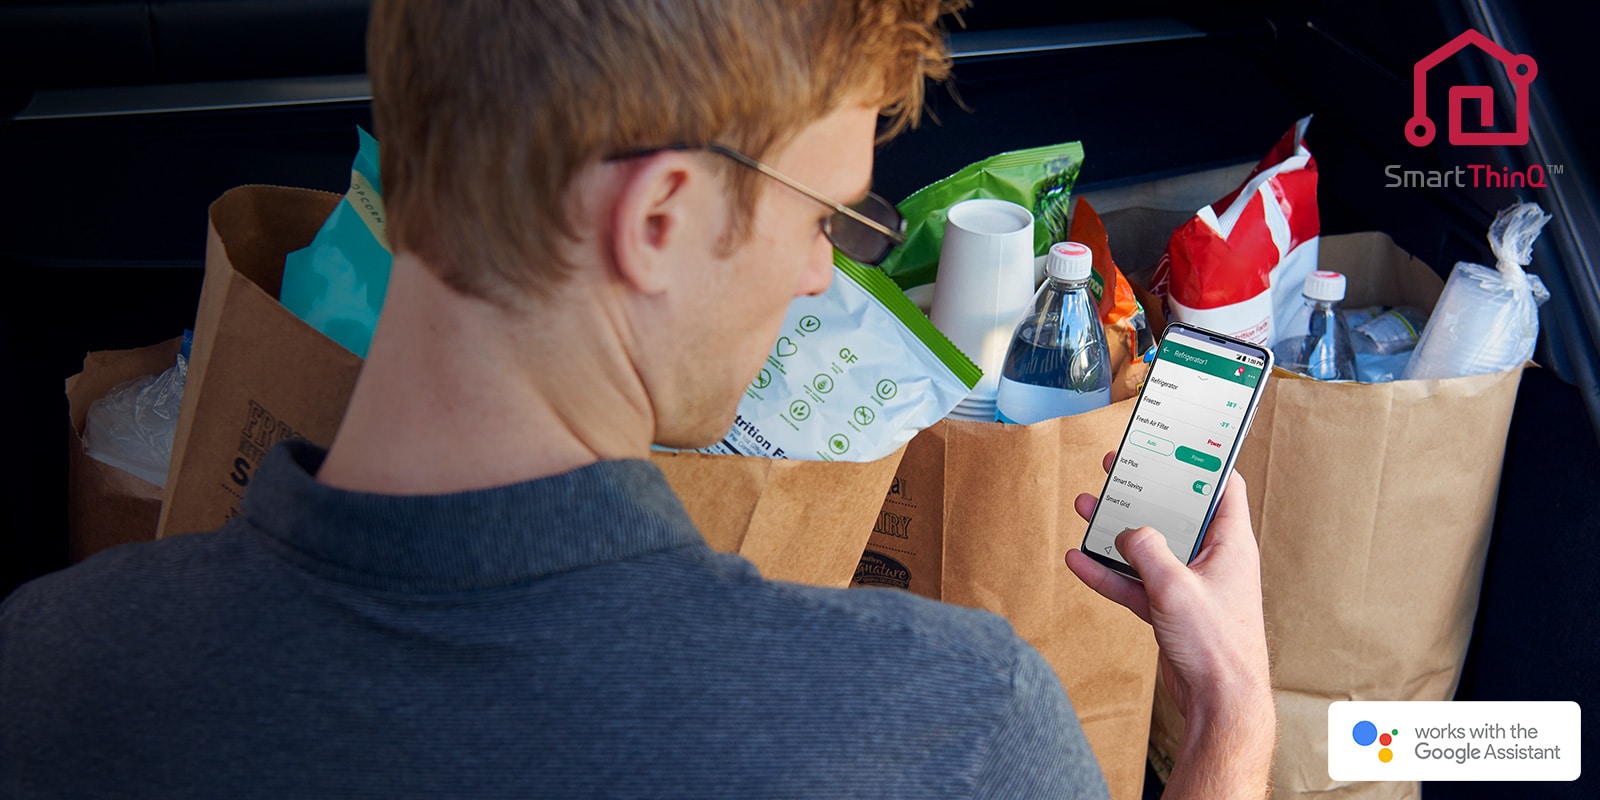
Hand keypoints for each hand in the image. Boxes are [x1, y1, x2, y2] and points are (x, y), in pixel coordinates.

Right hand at [1065, 450, 1274, 797]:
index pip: (1222, 487)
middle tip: (1117, 468)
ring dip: (1117, 531)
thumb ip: (1148, 549)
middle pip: (1175, 513)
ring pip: (1149, 547)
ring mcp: (1190, 585)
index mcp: (1230, 543)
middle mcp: (1212, 559)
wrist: (1219, 703)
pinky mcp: (1171, 610)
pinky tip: (1079, 562)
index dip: (1199, 462)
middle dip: (1143, 492)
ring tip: (1086, 507)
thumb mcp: (1175, 586)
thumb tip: (1129, 533)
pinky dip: (1108, 573)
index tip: (1173, 443)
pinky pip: (1135, 583)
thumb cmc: (1217, 646)